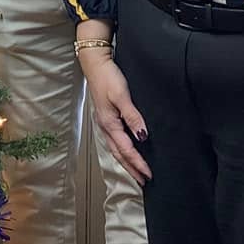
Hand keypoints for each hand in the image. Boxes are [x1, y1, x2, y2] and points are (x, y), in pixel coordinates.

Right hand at [76, 27, 149, 183]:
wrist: (95, 63)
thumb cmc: (108, 77)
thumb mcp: (121, 96)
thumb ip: (132, 116)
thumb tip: (142, 137)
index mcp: (109, 124)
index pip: (126, 150)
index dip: (138, 163)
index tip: (149, 174)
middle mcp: (105, 127)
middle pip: (119, 154)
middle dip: (131, 169)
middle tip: (143, 181)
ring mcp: (104, 122)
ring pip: (116, 149)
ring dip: (126, 162)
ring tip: (135, 171)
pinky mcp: (106, 117)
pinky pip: (114, 140)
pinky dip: (121, 150)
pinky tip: (126, 150)